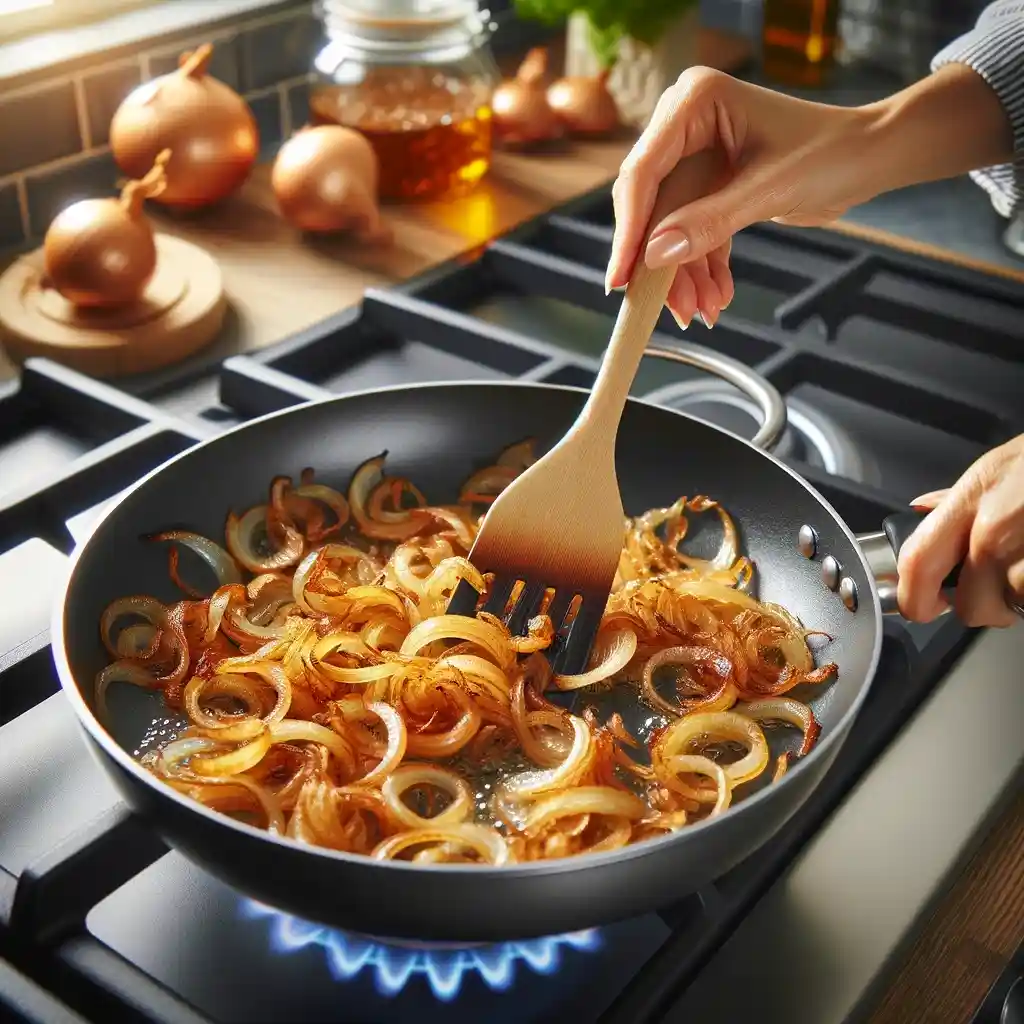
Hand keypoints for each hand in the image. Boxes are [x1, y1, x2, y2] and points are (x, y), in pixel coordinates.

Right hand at [605, 67, 873, 327]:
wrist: (869, 157)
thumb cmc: (832, 152)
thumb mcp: (767, 190)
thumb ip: (708, 222)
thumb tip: (656, 255)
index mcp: (694, 102)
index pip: (644, 172)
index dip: (630, 230)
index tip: (621, 279)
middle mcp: (685, 124)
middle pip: (650, 205)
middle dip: (662, 263)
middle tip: (671, 308)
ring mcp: (695, 156)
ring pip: (668, 227)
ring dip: (684, 275)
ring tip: (703, 312)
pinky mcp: (708, 185)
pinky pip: (691, 232)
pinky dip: (702, 268)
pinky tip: (715, 297)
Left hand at [897, 435, 1023, 626]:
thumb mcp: (1001, 467)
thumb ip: (959, 498)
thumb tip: (924, 513)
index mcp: (973, 498)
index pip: (917, 562)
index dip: (914, 598)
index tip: (920, 607)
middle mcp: (996, 529)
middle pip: (971, 605)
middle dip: (985, 607)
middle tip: (1000, 588)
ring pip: (1015, 607)